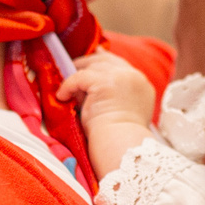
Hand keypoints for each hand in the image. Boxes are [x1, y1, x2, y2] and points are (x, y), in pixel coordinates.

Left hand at [57, 47, 158, 177]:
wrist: (121, 146)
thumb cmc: (118, 137)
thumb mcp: (120, 109)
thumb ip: (110, 94)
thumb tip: (84, 88)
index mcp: (143, 85)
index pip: (121, 64)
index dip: (103, 62)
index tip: (91, 59)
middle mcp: (135, 77)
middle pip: (107, 60)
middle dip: (88, 63)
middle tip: (72, 66)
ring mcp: (121, 77)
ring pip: (93, 66)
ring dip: (77, 74)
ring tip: (67, 87)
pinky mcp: (105, 82)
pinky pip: (80, 77)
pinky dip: (68, 85)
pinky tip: (62, 96)